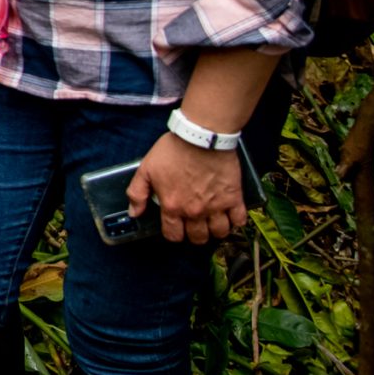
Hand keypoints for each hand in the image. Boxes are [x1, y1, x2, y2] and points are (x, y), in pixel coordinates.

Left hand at [128, 133, 246, 244]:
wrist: (200, 136)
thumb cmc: (173, 150)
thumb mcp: (146, 169)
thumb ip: (137, 193)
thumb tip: (134, 213)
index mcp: (172, 206)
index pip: (173, 235)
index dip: (173, 234)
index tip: (175, 227)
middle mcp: (194, 211)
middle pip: (198, 238)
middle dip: (194, 235)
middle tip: (194, 225)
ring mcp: (216, 206)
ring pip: (219, 233)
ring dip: (215, 231)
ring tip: (212, 222)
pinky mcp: (234, 198)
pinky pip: (239, 220)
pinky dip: (236, 222)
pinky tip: (230, 216)